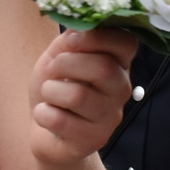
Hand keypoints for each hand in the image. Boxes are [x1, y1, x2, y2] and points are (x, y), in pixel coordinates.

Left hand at [27, 28, 135, 163]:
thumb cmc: (57, 87)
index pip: (126, 42)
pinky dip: (43, 114)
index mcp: (118, 63)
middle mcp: (122, 89)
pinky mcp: (94, 140)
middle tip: (52, 70)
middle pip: (102, 68)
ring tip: (49, 95)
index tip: (72, 41)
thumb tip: (77, 30)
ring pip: (78, 96)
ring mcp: (110, 117)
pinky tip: (46, 115)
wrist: (45, 130)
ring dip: (50, 91)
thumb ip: (71, 38)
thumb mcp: (60, 55)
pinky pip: (60, 120)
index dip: (97, 37)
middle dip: (66, 64)